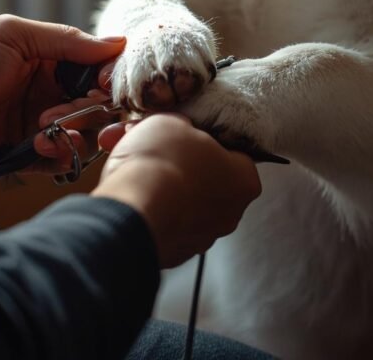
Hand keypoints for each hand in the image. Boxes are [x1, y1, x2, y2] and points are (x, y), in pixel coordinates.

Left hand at [0, 15, 124, 176]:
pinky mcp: (26, 156)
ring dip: (74, 129)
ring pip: (83, 131)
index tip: (106, 82)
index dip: (106, 74)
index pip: (94, 66)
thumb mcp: (13, 36)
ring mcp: (39, 124)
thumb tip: (119, 43)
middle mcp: (48, 91)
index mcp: (48, 59)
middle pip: (94, 101)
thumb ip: (66, 40)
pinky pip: (61, 158)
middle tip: (60, 108)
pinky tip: (41, 145)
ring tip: (45, 127)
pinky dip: (62, 153)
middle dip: (87, 106)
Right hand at [92, 114, 260, 266]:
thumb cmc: (163, 165)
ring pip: (180, 198)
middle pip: (204, 176)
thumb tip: (177, 130)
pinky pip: (162, 218)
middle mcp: (229, 214)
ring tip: (130, 160)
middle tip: (152, 142)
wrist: (131, 213)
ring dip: (159, 180)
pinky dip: (148, 204)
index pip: (232, 153)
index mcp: (244, 180)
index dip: (204, 138)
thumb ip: (183, 127)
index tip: (183, 132)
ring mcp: (201, 237)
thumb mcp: (173, 122)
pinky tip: (127, 186)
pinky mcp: (173, 252)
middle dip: (178, 160)